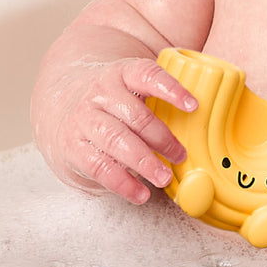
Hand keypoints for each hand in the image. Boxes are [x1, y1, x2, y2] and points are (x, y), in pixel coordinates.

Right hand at [32, 55, 196, 204]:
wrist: (64, 102)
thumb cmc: (116, 98)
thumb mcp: (135, 85)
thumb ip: (163, 94)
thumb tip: (202, 116)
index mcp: (123, 73)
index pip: (149, 75)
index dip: (172, 89)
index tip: (193, 105)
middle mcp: (101, 93)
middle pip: (135, 116)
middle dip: (162, 138)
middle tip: (181, 155)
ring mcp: (85, 119)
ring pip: (116, 141)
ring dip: (144, 162)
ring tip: (164, 177)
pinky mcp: (73, 146)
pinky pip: (99, 166)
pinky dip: (122, 183)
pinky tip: (141, 193)